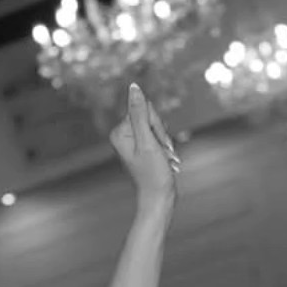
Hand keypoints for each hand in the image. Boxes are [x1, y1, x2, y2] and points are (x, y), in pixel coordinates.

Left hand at [109, 84, 179, 205]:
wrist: (159, 199)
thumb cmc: (153, 174)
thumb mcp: (148, 141)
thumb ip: (140, 113)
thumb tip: (134, 87)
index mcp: (119, 132)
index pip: (143, 110)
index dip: (156, 125)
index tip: (157, 145)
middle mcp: (123, 134)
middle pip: (149, 116)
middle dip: (161, 134)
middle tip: (163, 154)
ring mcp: (133, 141)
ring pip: (156, 127)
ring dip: (165, 142)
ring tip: (166, 159)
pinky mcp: (142, 147)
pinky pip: (157, 136)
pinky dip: (165, 147)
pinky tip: (166, 161)